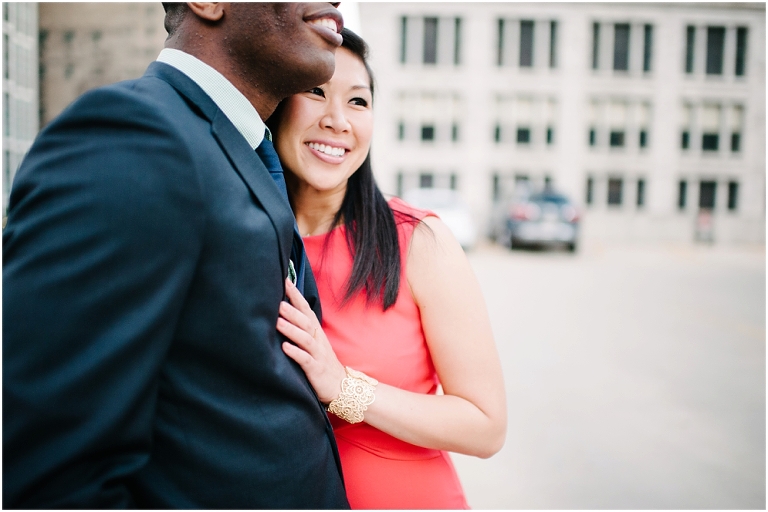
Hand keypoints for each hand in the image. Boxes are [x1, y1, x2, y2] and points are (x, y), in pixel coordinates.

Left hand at [277, 278, 345, 403]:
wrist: (340, 386)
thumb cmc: (322, 362)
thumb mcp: (313, 342)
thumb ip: (302, 328)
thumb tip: (283, 312)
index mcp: (316, 331)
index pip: (306, 309)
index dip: (296, 296)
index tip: (285, 281)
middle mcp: (317, 340)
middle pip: (305, 322)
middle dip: (292, 311)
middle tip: (277, 301)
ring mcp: (318, 354)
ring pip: (305, 339)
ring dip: (291, 330)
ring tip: (277, 322)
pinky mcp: (316, 369)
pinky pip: (306, 360)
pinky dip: (296, 353)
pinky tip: (285, 348)